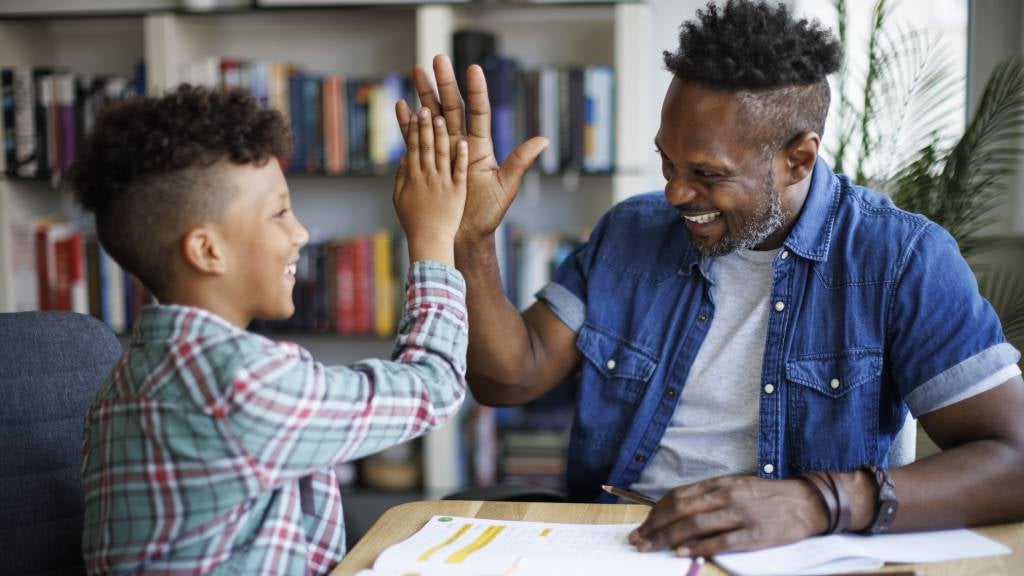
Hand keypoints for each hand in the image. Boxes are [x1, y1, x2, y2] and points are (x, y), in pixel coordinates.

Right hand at [393, 106, 468, 266]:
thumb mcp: (399, 200)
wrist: (431, 244)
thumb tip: (403, 158)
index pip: (414, 146)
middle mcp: (429, 177)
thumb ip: (401, 178)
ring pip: (442, 154)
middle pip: (427, 145)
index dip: (414, 129)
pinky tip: (463, 143)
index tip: (413, 111)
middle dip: (425, 125)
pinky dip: (461, 158)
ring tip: (441, 117)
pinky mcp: (457, 192)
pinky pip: (459, 172)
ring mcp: (444, 183)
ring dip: (441, 135)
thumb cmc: (414, 224)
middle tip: (424, 106)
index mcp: (414, 177)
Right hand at [396, 55, 548, 246]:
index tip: (473, 68)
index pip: (478, 111)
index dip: (476, 91)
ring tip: (416, 71)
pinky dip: (408, 124)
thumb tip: (543, 140)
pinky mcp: (428, 163)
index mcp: (479, 146)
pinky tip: (402, 106)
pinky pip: (415, 139)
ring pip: (431, 117)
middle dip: (443, 83)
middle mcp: (460, 144)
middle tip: (436, 59)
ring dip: (424, 95)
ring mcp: (442, 152)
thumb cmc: (487, 214)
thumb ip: (520, 162)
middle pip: (451, 107)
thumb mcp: (506, 186)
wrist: (465, 235)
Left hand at [628, 476, 828, 556]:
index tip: (642, 526)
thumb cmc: (766, 496)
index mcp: (719, 484)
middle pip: (681, 511)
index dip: (655, 512)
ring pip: (695, 525)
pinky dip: (698, 548)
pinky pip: (721, 541)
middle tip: (638, 540)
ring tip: (651, 548)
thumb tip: (676, 509)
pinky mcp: (754, 535)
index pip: (678, 497)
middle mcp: (726, 497)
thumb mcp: (735, 486)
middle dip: (655, 527)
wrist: (805, 502)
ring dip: (668, 538)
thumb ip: (708, 496)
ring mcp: (740, 515)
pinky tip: (682, 553)